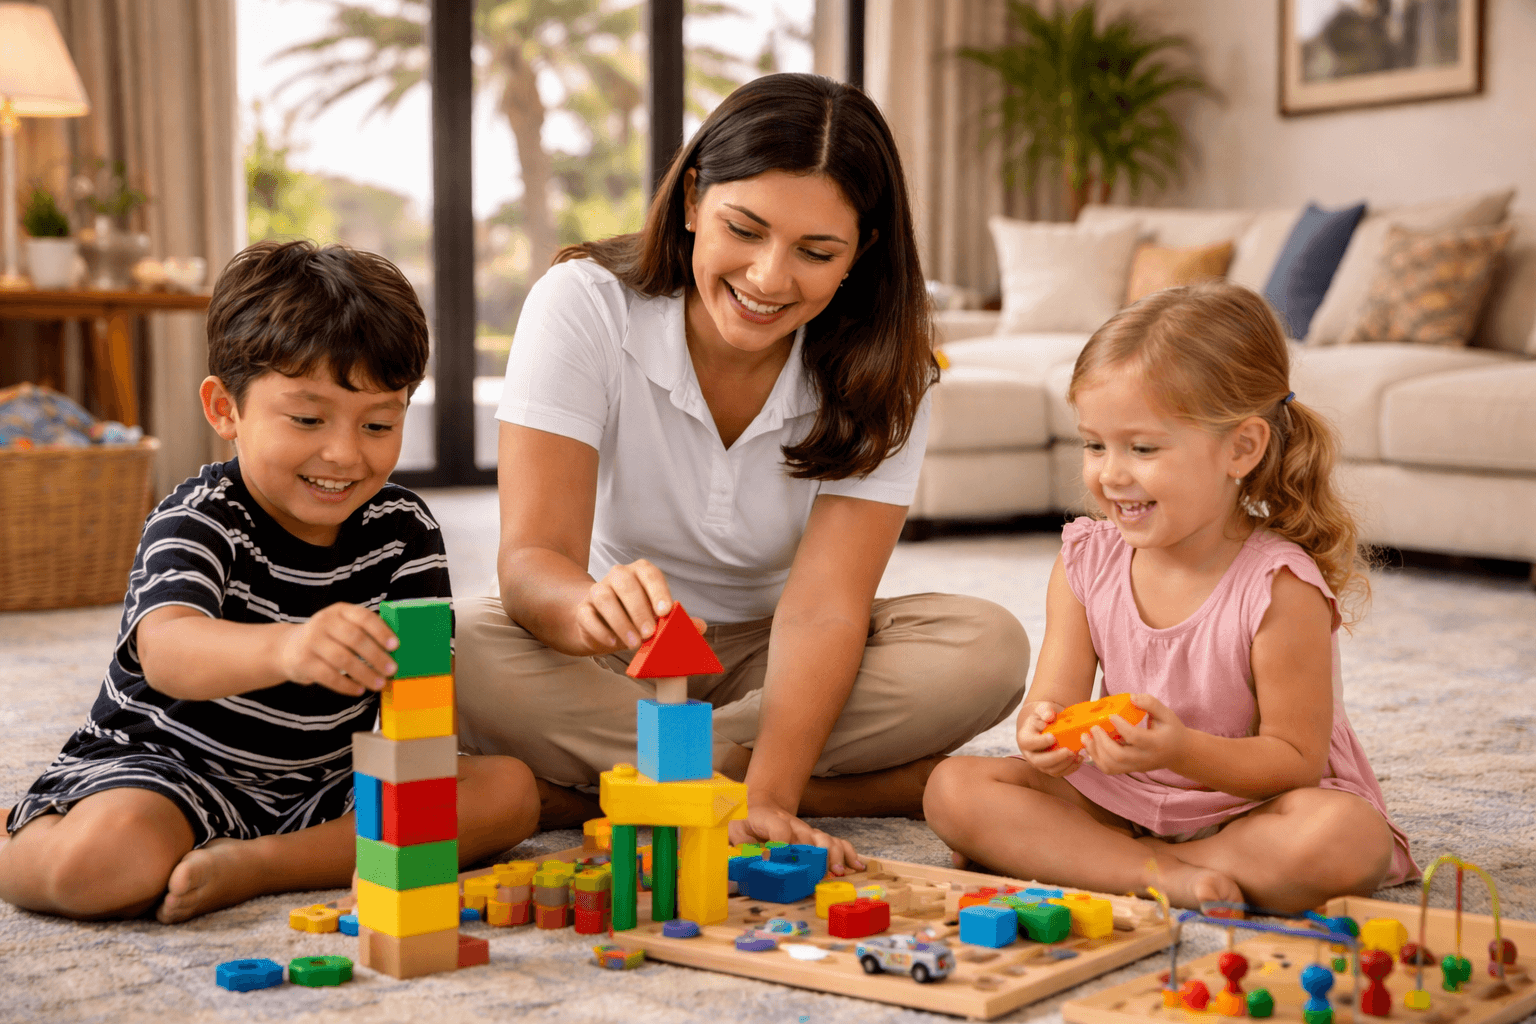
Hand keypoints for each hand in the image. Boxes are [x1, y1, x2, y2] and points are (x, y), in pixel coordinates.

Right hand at [278, 603, 399, 696]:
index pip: (364, 617)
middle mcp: (324, 622)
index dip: (381, 631)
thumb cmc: (327, 638)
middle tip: (392, 670)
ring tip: (379, 683)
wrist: (288, 647)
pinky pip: (329, 676)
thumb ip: (364, 632)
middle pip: (355, 639)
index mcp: (340, 611)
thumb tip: (394, 650)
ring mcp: (311, 641)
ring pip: (343, 659)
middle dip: (377, 656)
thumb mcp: (342, 626)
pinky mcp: (303, 661)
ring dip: (365, 673)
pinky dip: (346, 685)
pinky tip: (359, 690)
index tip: (396, 646)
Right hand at [572, 559, 705, 654]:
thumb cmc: (638, 617)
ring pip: (604, 597)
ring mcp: (598, 590)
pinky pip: (588, 615)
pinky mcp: (583, 608)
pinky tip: (613, 642)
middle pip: (626, 584)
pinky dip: (601, 630)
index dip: (658, 591)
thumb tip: (699, 627)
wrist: (604, 625)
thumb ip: (678, 621)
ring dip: (621, 621)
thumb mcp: (659, 618)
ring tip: (634, 642)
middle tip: (649, 633)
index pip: (650, 574)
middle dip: (639, 609)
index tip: (665, 611)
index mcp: (641, 573)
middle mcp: (619, 576)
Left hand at [729, 798, 864, 875]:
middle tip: (819, 874)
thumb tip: (742, 860)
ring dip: (833, 856)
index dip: (781, 844)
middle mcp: (792, 824)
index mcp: (767, 819)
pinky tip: (856, 866)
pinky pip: (837, 842)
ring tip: (836, 872)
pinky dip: (848, 853)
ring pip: (825, 840)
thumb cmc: (746, 821)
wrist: (763, 804)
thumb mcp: (733, 828)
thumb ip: (737, 842)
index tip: (778, 861)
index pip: (779, 828)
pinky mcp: (817, 838)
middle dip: (814, 855)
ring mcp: (807, 831)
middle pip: (807, 837)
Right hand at [1016, 700, 1080, 776]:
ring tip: (1077, 754)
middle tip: (1069, 751)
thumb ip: (1045, 711)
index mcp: (1024, 738)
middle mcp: (1029, 754)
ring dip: (1065, 764)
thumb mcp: (1042, 709)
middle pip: (1039, 761)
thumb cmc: (1043, 716)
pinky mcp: (1049, 768)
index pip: (1029, 743)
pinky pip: (1059, 773)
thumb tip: (1050, 716)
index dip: (1041, 742)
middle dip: (1056, 757)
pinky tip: (1079, 758)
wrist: (1044, 724)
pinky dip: (1071, 768)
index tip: (1053, 737)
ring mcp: (1039, 763)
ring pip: (1050, 770)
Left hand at [1078, 693, 1186, 775]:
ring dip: (1095, 751)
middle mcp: (1145, 758)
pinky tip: (1091, 745)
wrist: (1179, 753)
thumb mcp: (1167, 714)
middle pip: (1119, 756)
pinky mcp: (1130, 769)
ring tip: (1086, 737)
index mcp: (1156, 743)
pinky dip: (1097, 758)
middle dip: (1101, 741)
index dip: (1120, 726)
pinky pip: (1110, 769)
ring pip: (1111, 766)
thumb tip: (1131, 698)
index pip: (1135, 737)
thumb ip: (1151, 703)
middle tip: (1093, 727)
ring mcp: (1136, 766)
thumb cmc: (1171, 731)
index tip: (1111, 715)